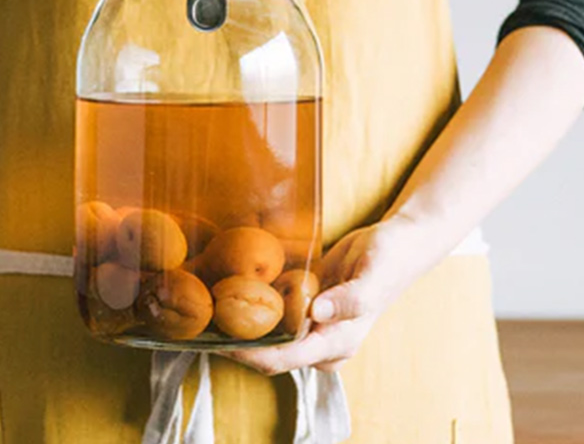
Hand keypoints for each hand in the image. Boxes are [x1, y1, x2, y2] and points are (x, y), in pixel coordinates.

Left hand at [219, 216, 429, 374]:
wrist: (399, 242)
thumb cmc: (390, 260)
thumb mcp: (374, 276)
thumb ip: (350, 299)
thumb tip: (316, 314)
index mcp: (337, 342)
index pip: (285, 358)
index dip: (250, 354)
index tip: (219, 340)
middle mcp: (322, 340)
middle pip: (271, 352)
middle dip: (238, 342)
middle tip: (202, 321)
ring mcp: (315, 323)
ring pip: (272, 333)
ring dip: (243, 324)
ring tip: (208, 305)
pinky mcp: (309, 304)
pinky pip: (278, 310)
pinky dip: (257, 304)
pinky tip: (231, 288)